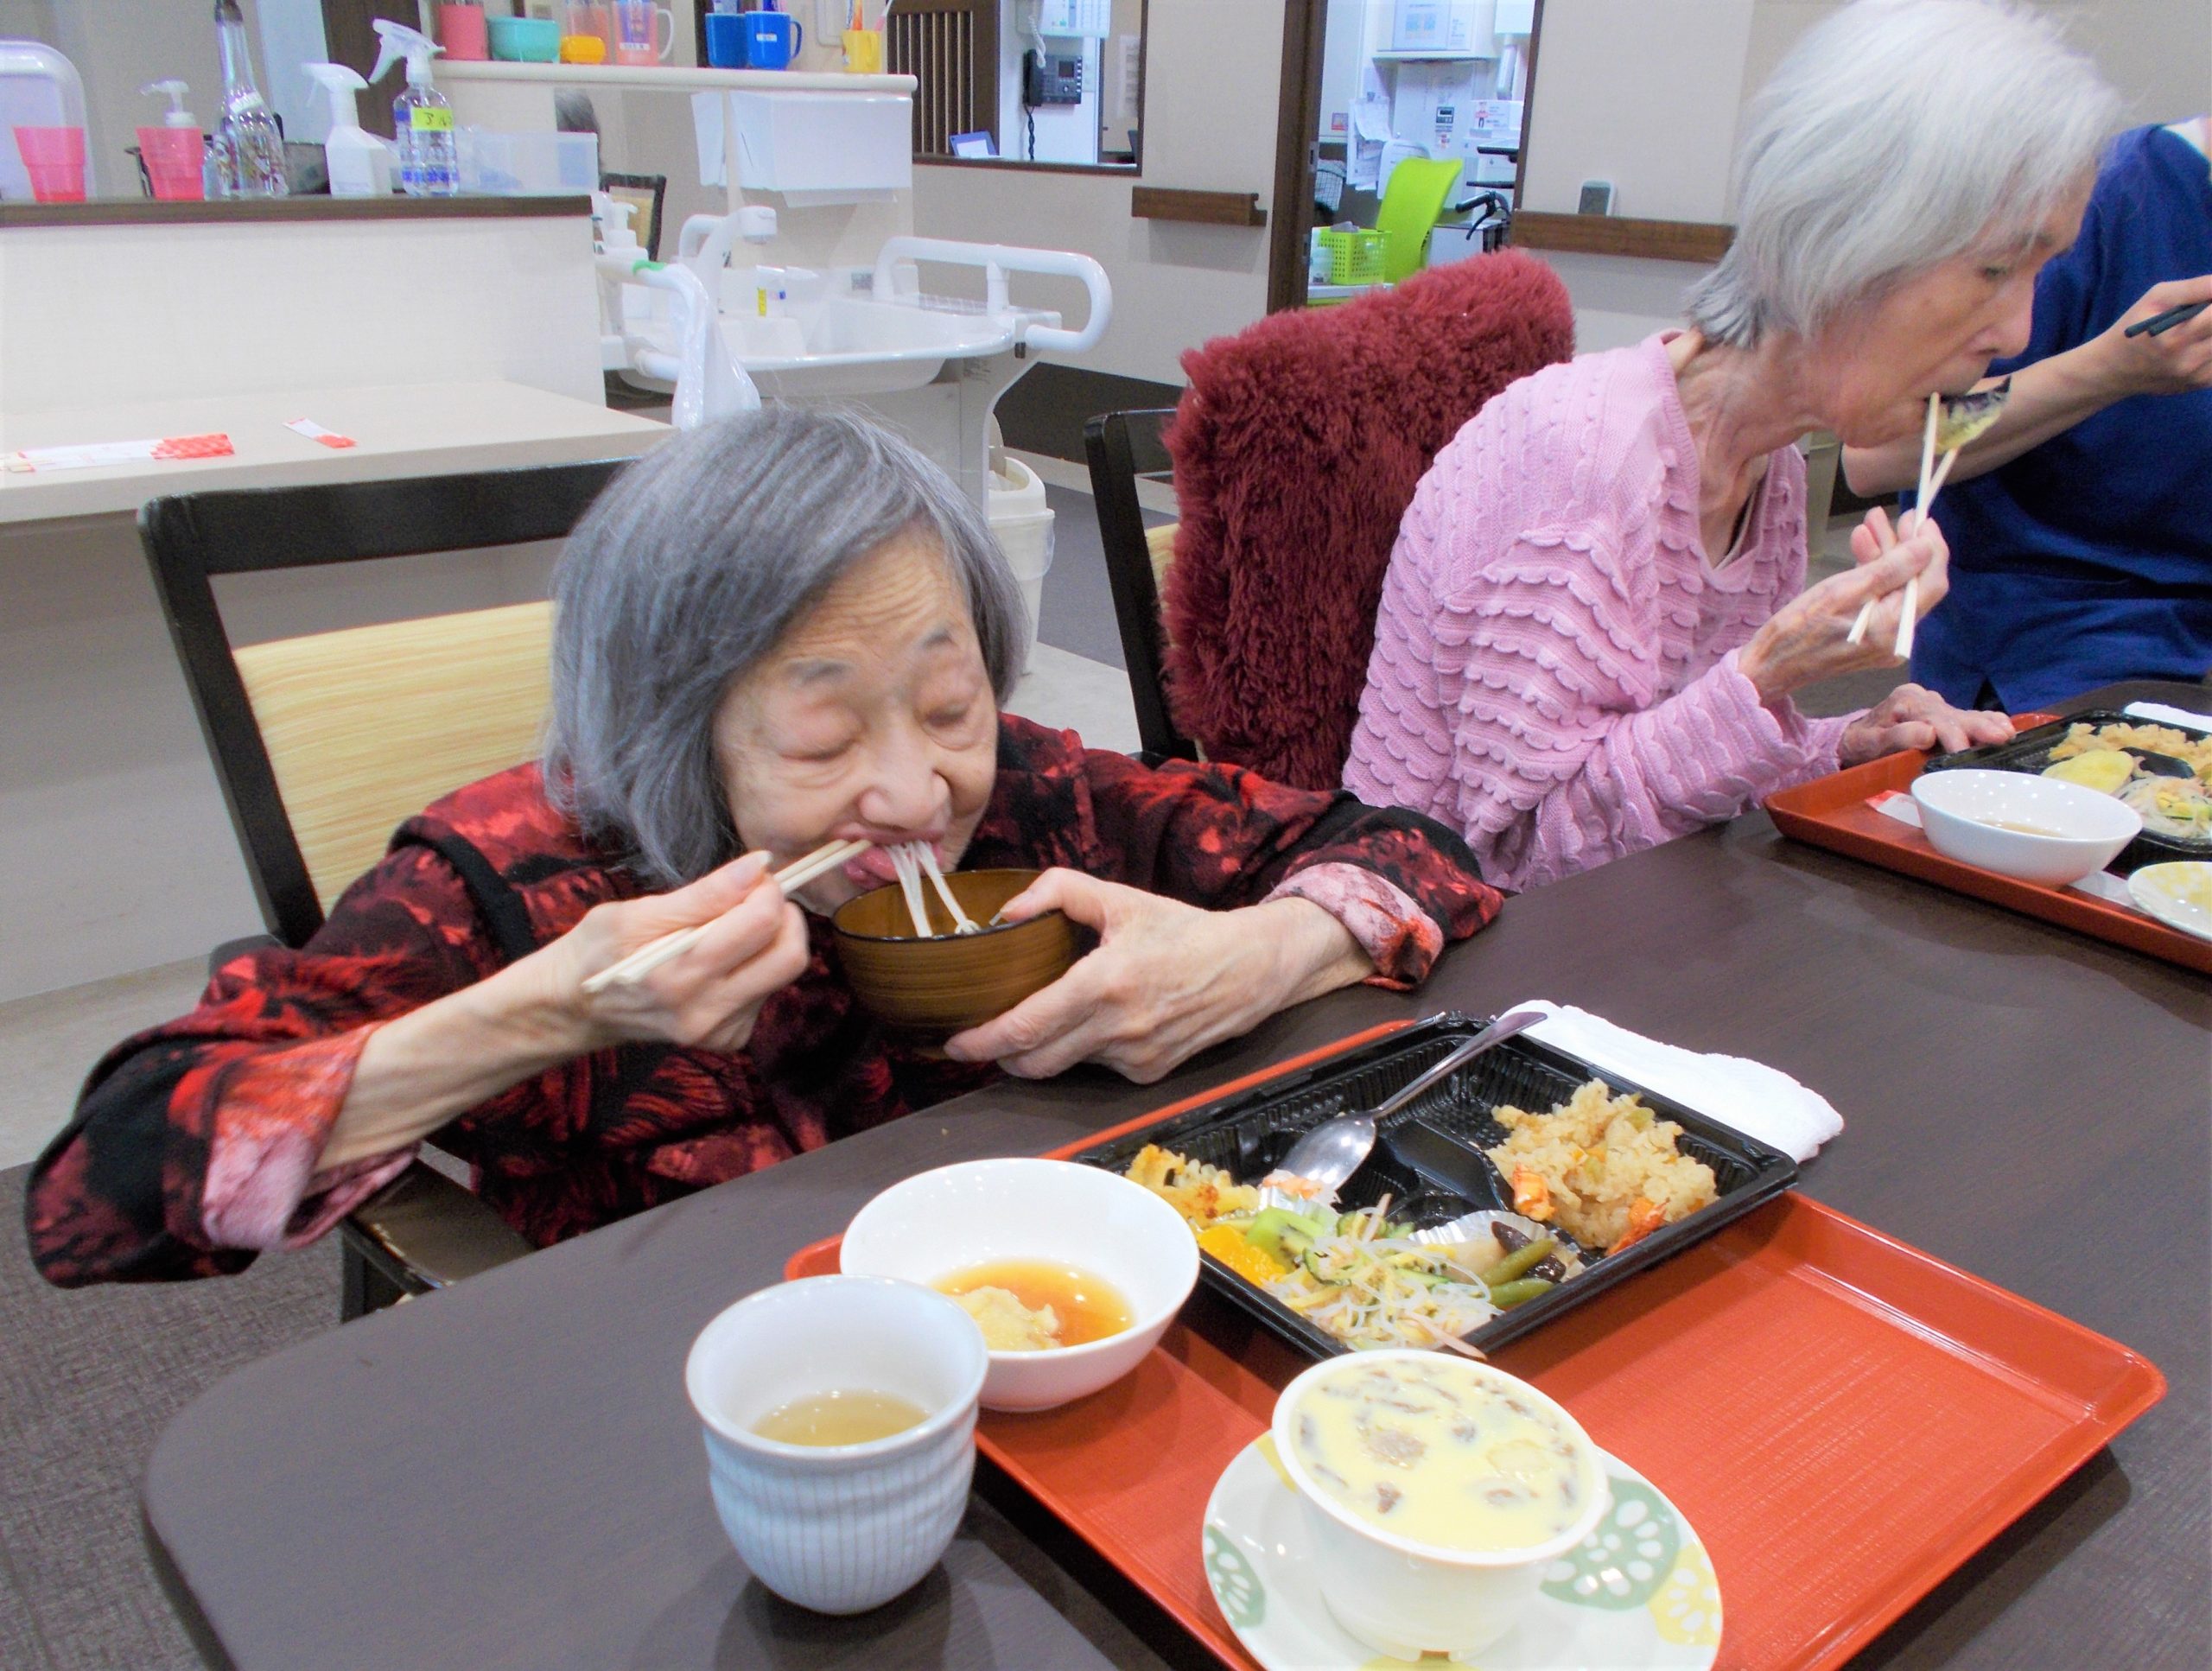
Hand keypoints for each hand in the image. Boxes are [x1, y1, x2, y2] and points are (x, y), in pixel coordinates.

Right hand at [536, 851, 811, 1054]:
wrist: (575, 1008)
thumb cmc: (597, 950)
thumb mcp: (635, 913)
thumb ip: (704, 894)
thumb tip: (760, 865)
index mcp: (678, 977)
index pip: (761, 924)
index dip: (767, 889)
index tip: (753, 874)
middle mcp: (705, 1013)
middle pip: (790, 956)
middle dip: (783, 916)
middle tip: (755, 897)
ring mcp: (720, 1032)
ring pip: (783, 973)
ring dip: (768, 940)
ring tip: (727, 929)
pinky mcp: (730, 1040)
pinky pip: (769, 992)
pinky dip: (756, 965)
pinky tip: (721, 961)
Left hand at [942, 871, 1369, 1083]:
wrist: (1249, 968)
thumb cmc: (1184, 931)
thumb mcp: (1121, 899)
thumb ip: (1059, 892)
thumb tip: (1007, 911)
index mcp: (1105, 982)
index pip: (1027, 1026)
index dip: (982, 1040)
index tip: (955, 1041)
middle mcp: (1118, 1027)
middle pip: (1034, 1062)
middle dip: (999, 1054)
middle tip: (982, 1036)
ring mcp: (1135, 1057)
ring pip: (1063, 1067)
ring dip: (1041, 1051)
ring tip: (1039, 1022)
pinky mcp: (1148, 1074)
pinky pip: (1096, 1068)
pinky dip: (1082, 1051)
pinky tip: (1095, 1024)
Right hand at [1737, 508, 1948, 702]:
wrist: (1769, 665)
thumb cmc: (1798, 630)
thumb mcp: (1842, 591)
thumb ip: (1889, 569)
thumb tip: (1925, 547)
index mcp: (1894, 629)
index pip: (1932, 583)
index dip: (1932, 548)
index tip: (1921, 519)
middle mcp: (1897, 637)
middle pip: (1915, 584)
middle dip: (1905, 547)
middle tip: (1895, 516)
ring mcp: (1884, 639)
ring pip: (1896, 588)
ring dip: (1886, 556)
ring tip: (1869, 524)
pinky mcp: (1869, 637)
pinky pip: (1881, 599)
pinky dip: (1873, 574)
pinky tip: (1861, 548)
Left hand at [1839, 683, 2013, 765]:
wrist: (1855, 737)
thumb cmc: (1862, 744)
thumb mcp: (1872, 742)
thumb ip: (1898, 736)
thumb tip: (1928, 733)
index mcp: (1906, 701)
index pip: (1934, 720)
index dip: (1952, 736)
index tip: (1965, 751)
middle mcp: (1923, 698)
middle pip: (1955, 714)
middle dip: (1979, 727)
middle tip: (2001, 739)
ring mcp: (1934, 704)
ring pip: (1964, 713)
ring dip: (1988, 724)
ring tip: (2009, 734)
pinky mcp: (1941, 712)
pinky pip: (1965, 716)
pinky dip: (1986, 721)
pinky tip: (2005, 726)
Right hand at [2091, 275, 2211, 397]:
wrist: (2114, 370)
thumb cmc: (2135, 327)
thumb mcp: (2156, 298)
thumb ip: (2195, 288)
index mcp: (2176, 337)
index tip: (2207, 301)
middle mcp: (2189, 361)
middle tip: (2203, 315)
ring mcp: (2196, 375)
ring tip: (2198, 329)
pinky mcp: (2201, 383)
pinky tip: (2199, 345)